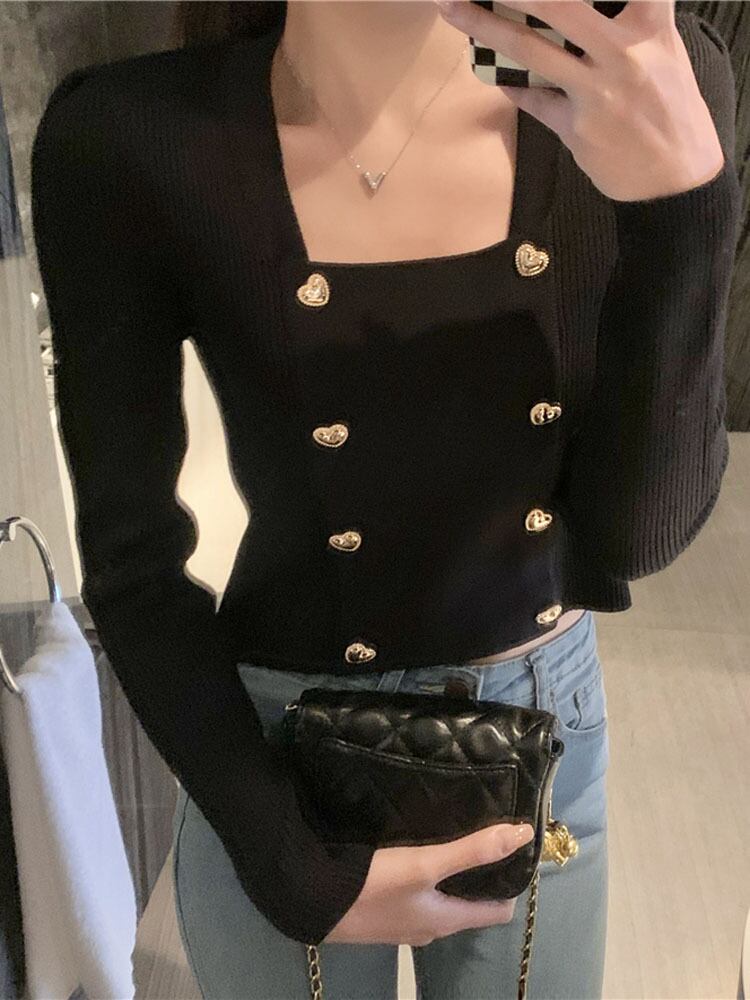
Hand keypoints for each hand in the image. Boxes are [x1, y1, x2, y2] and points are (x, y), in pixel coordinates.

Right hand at [322, 821, 535, 945]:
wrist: (311, 899)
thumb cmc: (374, 886)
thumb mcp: (426, 864)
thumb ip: (472, 851)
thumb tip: (523, 836)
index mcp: (447, 921)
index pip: (497, 911)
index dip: (510, 882)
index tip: (516, 849)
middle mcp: (429, 926)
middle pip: (468, 903)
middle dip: (481, 874)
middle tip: (487, 833)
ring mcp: (402, 920)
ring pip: (440, 897)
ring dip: (451, 874)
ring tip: (455, 834)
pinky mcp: (380, 908)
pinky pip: (415, 892)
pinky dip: (425, 874)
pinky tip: (416, 848)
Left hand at [435, 0, 725, 201]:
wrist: (677, 179)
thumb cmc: (672, 112)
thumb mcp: (664, 54)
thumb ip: (631, 24)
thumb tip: (576, 11)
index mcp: (651, 26)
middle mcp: (624, 53)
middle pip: (558, 4)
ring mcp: (597, 92)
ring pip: (530, 50)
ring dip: (485, 26)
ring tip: (453, 7)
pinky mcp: (576, 128)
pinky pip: (531, 98)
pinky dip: (511, 84)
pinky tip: (494, 72)